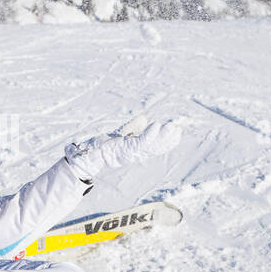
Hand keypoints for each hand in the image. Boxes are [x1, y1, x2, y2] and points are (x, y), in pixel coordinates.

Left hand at [64, 117, 181, 181]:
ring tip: (172, 128)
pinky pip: (140, 142)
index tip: (177, 132)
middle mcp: (137, 153)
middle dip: (168, 139)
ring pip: (151, 145)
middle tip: (178, 130)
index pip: (156, 146)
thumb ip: (133, 126)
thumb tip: (144, 118)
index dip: (167, 140)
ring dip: (163, 137)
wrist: (91, 153)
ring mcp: (132, 152)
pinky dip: (149, 135)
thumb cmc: (105, 144)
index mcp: (138, 150)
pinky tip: (156, 126)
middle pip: (156, 147)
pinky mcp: (125, 149)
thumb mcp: (122, 133)